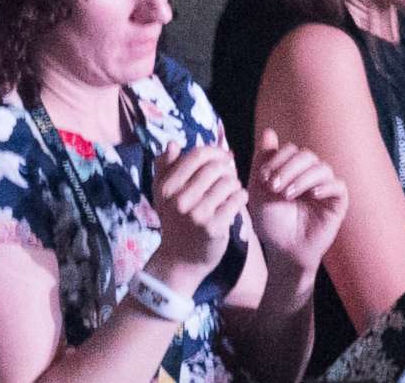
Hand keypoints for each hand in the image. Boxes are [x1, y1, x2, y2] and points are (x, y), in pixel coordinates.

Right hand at [148, 137, 244, 290]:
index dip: (215, 151)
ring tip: (231, 191)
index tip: (223, 157)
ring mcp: (197, 214)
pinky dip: (241, 197)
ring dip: (235, 184)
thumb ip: (165, 167)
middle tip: (229, 176)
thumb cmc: (174, 222)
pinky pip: (236, 200)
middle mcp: (179, 199)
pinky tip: (236, 202)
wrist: (180, 261)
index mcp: (166, 186)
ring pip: (228, 182)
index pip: (197, 155)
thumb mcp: (163, 194)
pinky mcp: (214, 227)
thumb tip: (173, 143)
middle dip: (227, 169)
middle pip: (215, 167)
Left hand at [245, 129, 347, 275]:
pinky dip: (325, 186)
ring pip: (321, 168)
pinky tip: (312, 195)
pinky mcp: (337, 203)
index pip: (291, 150)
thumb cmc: (271, 222)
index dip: (277, 159)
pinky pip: (338, 185)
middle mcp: (310, 175)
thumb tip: (269, 131)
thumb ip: (262, 161)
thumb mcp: (259, 189)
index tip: (264, 179)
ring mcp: (325, 188)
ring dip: (303, 177)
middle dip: (288, 168)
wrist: (283, 251)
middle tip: (274, 186)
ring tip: (288, 194)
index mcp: (293, 169)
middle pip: (306, 155)